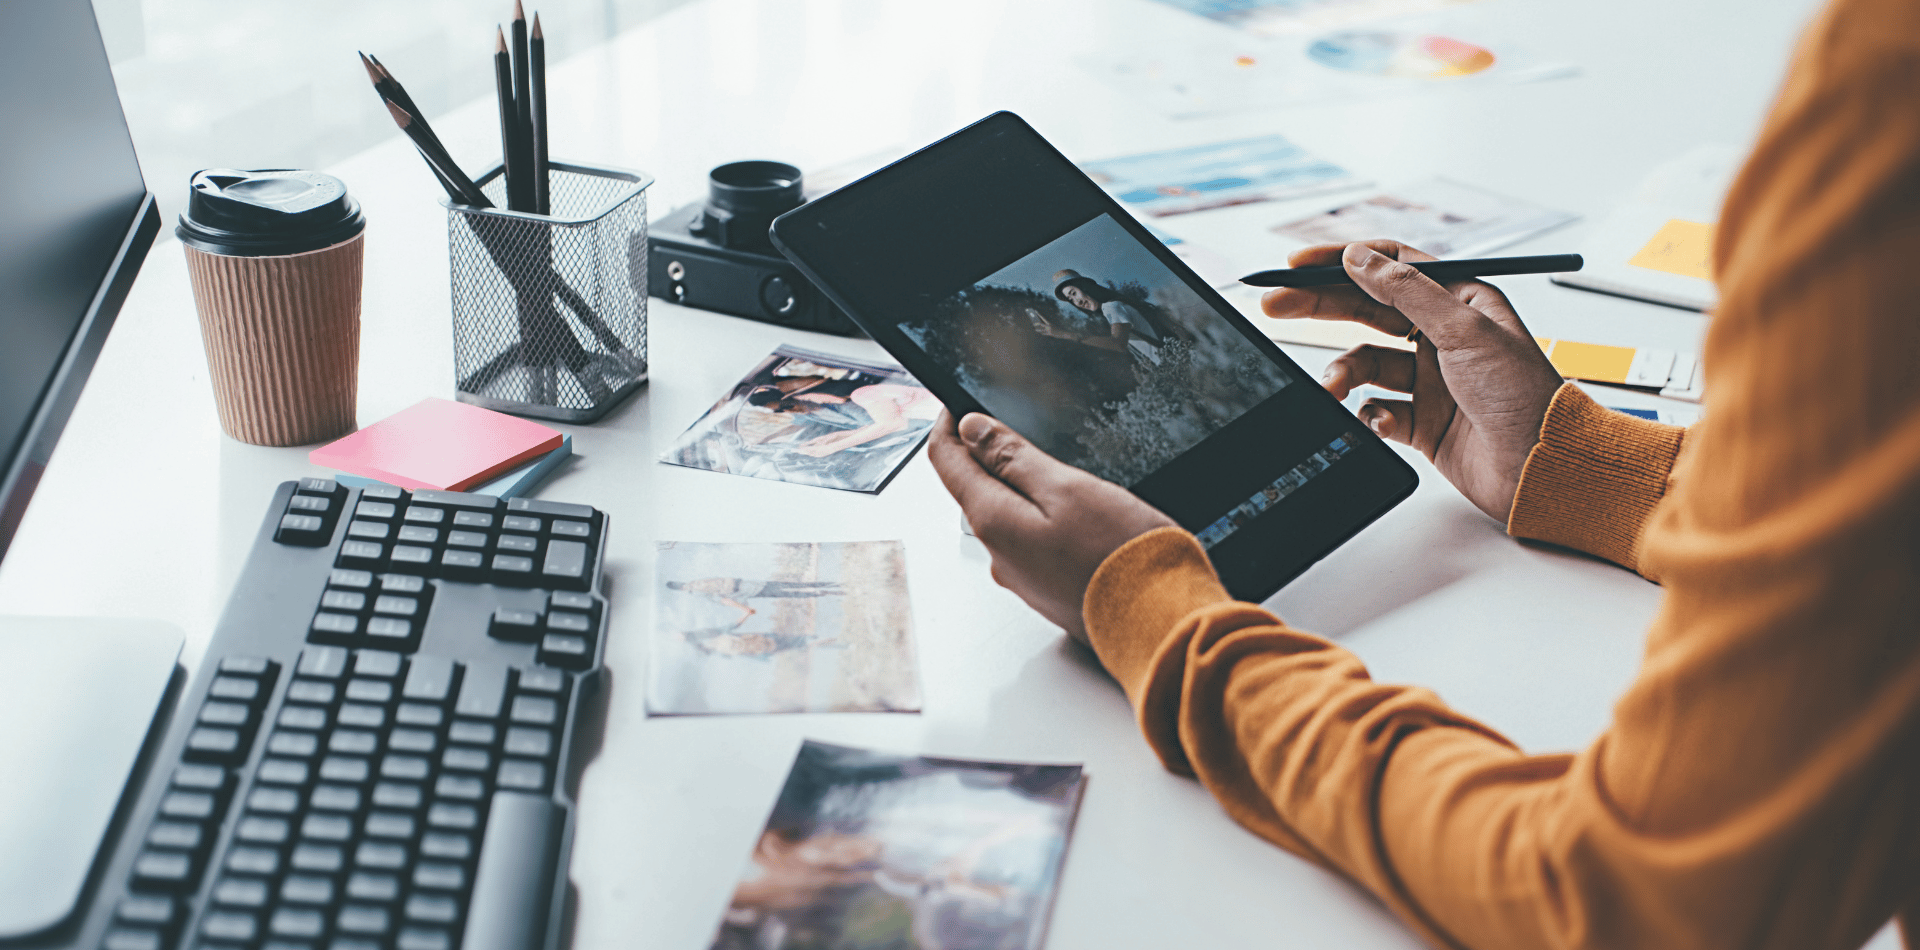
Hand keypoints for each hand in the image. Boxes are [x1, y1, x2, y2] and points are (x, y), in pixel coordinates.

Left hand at [928, 410, 1175, 640]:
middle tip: (1013, 427)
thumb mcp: (1067, 488)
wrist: (1160, 622)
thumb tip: (970, 430)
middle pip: (975, 491)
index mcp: (994, 521)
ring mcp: (1023, 578)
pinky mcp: (1048, 591)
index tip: (957, 406)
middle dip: (987, 457)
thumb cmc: (1122, 556)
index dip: (949, 426)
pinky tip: (1079, 517)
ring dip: (1020, 491)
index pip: (946, 462)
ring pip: (1008, 518)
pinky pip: (1032, 545)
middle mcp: (998, 555)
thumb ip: (1014, 458)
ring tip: (1058, 471)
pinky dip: (1044, 521)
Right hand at [1262, 240, 1563, 520]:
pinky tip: (1376, 421)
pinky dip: (1368, 415)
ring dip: (1344, 374)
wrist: (1542, 468)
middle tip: (1275, 305)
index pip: (1392, 266)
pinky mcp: (1420, 422)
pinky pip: (1375, 410)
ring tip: (1332, 388)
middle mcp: (1443, 336)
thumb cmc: (1525, 397)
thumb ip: (1407, 291)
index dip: (1344, 261)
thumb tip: (1359, 258)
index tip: (1300, 264)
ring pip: (1365, 363)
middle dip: (1320, 307)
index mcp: (1461, 301)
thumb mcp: (1465, 330)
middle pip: (1367, 310)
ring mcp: (1429, 379)